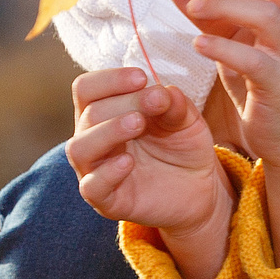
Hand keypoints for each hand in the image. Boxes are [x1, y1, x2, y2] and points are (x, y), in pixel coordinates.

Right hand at [66, 68, 230, 242]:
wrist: (199, 190)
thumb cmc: (183, 148)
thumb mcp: (186, 121)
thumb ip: (175, 105)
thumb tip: (164, 91)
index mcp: (105, 113)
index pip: (87, 89)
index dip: (109, 79)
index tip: (141, 77)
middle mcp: (94, 139)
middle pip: (89, 113)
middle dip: (124, 102)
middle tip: (156, 101)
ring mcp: (97, 171)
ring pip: (79, 148)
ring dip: (108, 131)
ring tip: (138, 123)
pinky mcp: (107, 201)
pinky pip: (92, 188)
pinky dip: (107, 173)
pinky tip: (128, 162)